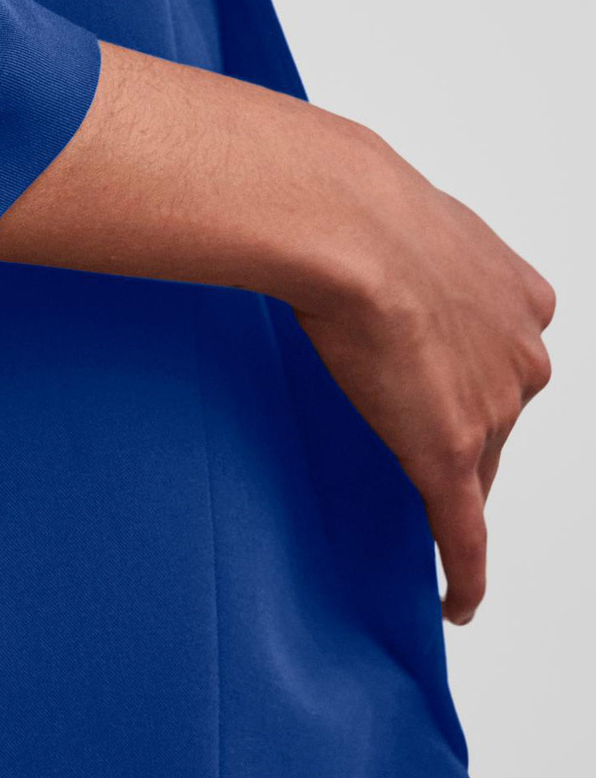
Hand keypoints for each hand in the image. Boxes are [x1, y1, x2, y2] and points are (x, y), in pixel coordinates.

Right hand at [0, 43, 556, 621]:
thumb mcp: (366, 192)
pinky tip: (457, 603)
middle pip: (496, 414)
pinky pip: (464, 531)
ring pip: (477, 468)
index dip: (466, 372)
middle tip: (408, 441)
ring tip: (421, 520)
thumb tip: (259, 174)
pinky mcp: (448, 455)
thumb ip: (351, 210)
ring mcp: (490, 406)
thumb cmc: (333, 191)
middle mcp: (519, 350)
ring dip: (450, 493)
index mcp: (512, 288)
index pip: (498, 352)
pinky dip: (466, 572)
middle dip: (462, 430)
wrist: (336, 218)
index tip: (437, 383)